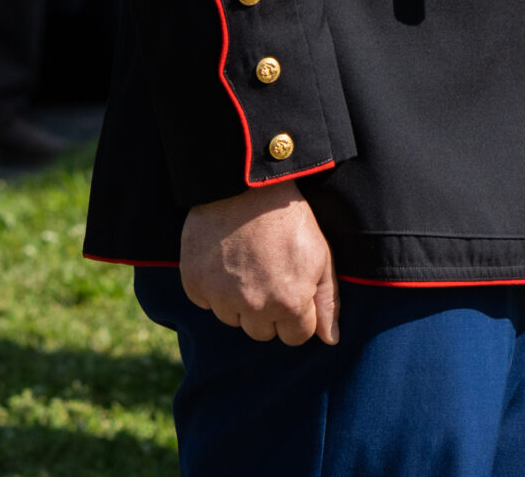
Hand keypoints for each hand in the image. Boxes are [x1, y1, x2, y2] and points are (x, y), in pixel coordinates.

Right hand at [179, 182, 338, 345]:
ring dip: (237, 301)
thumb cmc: (288, 218)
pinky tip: (221, 262)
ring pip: (231, 318)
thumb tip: (330, 340)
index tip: (290, 290)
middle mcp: (254, 307)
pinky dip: (211, 287)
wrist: (244, 185)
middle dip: (266, 311)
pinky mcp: (194, 282)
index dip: (295, 314)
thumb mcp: (320, 255)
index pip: (294, 337)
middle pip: (261, 332)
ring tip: (243, 265)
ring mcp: (220, 296)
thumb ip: (328, 301)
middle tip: (266, 275)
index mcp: (289, 304)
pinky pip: (204, 301)